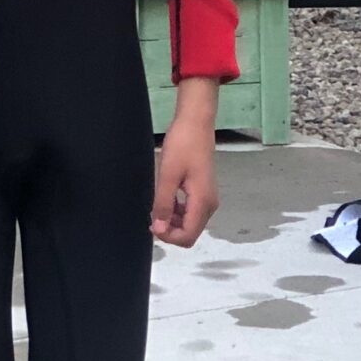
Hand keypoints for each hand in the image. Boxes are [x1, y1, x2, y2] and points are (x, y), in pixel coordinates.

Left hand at [152, 88, 219, 245]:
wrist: (196, 123)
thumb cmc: (182, 145)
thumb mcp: (168, 175)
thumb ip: (164, 204)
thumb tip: (159, 230)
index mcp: (203, 203)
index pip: (187, 237)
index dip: (168, 237)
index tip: (151, 223)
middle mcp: (210, 205)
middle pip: (190, 233)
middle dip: (169, 230)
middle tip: (151, 214)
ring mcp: (208, 198)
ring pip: (190, 223)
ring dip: (172, 220)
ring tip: (156, 204)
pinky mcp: (204, 191)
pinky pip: (191, 211)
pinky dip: (177, 211)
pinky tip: (165, 198)